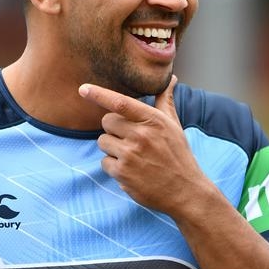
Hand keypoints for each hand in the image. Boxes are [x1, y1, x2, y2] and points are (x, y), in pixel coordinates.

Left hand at [78, 75, 207, 214]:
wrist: (185, 191)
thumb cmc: (178, 154)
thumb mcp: (174, 125)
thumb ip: (165, 101)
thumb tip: (171, 78)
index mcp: (153, 120)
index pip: (120, 103)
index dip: (99, 94)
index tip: (83, 88)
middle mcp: (141, 135)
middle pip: (107, 121)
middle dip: (113, 129)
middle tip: (131, 140)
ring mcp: (131, 155)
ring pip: (103, 142)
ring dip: (112, 149)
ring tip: (133, 156)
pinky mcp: (122, 173)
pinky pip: (104, 162)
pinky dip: (114, 167)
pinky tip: (131, 171)